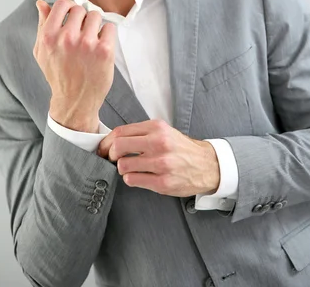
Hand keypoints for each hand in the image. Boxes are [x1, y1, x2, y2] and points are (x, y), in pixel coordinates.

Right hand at [34, 0, 115, 131]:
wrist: (75, 101)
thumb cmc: (58, 75)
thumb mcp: (42, 51)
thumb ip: (42, 25)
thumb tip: (41, 3)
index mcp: (49, 36)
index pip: (62, 4)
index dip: (69, 8)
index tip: (72, 16)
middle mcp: (67, 38)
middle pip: (81, 9)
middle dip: (82, 19)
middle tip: (82, 33)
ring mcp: (87, 43)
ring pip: (96, 16)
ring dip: (95, 26)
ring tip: (91, 41)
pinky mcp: (104, 50)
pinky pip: (109, 28)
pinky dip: (107, 35)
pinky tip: (101, 47)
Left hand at [97, 119, 219, 196]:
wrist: (206, 165)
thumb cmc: (181, 148)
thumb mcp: (163, 131)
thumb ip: (141, 133)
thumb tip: (113, 139)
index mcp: (157, 128)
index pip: (121, 132)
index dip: (106, 141)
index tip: (103, 148)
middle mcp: (159, 143)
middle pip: (118, 147)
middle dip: (110, 155)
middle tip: (112, 159)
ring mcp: (161, 163)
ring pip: (123, 165)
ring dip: (122, 168)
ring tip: (130, 168)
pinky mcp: (162, 182)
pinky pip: (132, 180)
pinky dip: (131, 179)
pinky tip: (138, 176)